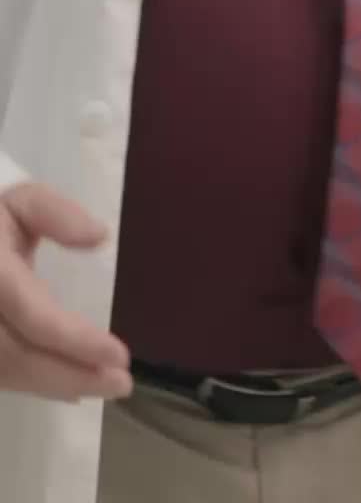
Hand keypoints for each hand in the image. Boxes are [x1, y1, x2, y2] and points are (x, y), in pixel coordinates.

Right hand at [0, 182, 131, 401]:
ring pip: (8, 373)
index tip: (120, 354)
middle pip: (19, 357)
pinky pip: (2, 375)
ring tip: (105, 384)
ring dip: (57, 385)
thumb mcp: (22, 202)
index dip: (75, 340)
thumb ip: (57, 213)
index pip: (33, 316)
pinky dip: (38, 382)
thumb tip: (100, 237)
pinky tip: (71, 384)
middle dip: (72, 375)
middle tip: (122, 383)